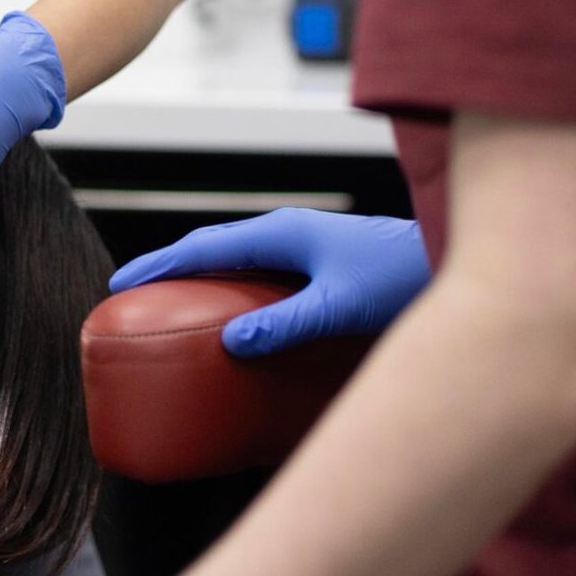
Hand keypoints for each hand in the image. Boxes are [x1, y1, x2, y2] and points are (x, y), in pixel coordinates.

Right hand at [111, 210, 429, 354]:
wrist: (453, 260)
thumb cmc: (402, 278)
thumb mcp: (339, 304)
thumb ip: (287, 322)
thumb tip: (232, 342)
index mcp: (283, 232)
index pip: (206, 245)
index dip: (161, 264)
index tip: (121, 282)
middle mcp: (290, 234)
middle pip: (215, 248)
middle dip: (172, 269)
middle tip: (134, 297)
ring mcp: (307, 248)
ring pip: (240, 260)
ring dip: (203, 278)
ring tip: (174, 309)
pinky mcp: (322, 266)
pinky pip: (263, 274)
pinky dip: (235, 289)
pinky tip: (237, 320)